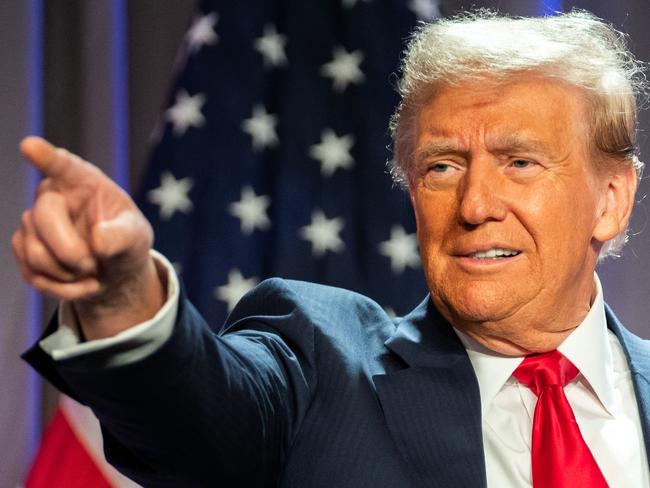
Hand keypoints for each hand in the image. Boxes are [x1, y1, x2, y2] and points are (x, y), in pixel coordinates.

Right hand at [12, 136, 164, 338]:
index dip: (46, 156)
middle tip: (93, 264)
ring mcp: (33, 222)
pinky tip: (81, 283)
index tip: (29, 145)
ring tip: (92, 272)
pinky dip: (62, 288)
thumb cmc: (126, 243)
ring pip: (35, 252)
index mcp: (83, 182)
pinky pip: (33, 274)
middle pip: (42, 218)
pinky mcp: (24, 249)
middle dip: (70, 251)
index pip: (62, 165)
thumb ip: (122, 236)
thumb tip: (98, 239)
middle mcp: (52, 196)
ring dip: (68, 274)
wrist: (113, 271)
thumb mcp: (136, 238)